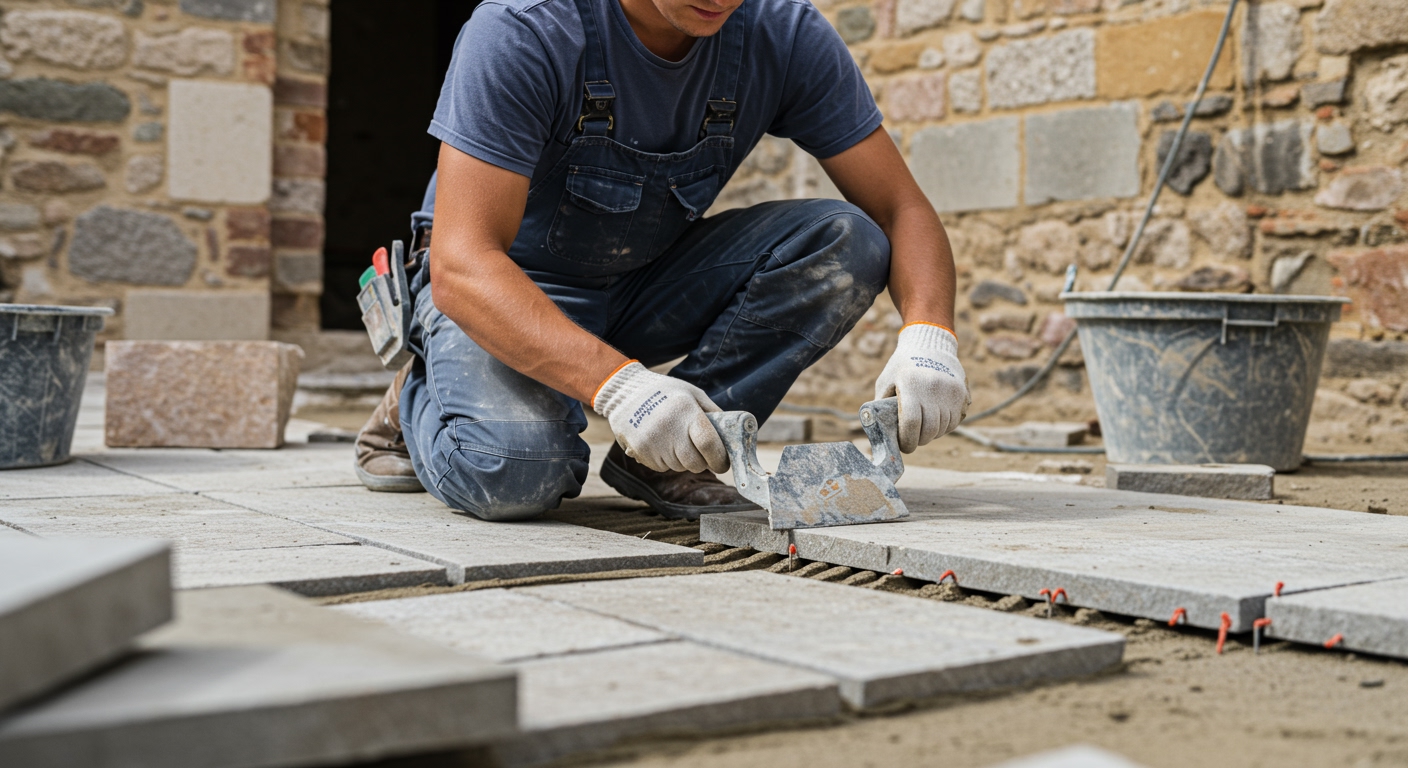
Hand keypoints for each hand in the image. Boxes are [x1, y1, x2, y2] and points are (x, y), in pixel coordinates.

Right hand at [592, 362, 729, 473]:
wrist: (625, 392)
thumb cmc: (666, 392)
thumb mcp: (693, 394)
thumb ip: (713, 414)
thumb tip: (732, 436)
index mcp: (686, 411)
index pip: (708, 443)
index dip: (719, 459)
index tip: (723, 463)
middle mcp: (669, 428)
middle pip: (695, 463)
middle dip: (702, 462)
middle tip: (700, 452)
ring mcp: (652, 442)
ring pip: (679, 467)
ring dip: (683, 460)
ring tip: (675, 440)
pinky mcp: (640, 451)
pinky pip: (662, 467)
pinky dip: (666, 460)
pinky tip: (661, 443)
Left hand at [874, 323, 969, 452]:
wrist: (929, 346)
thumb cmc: (902, 368)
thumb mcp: (886, 382)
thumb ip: (881, 407)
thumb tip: (879, 434)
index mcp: (911, 384)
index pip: (912, 422)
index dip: (907, 440)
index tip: (904, 446)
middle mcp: (933, 388)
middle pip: (929, 430)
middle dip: (919, 440)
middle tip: (912, 440)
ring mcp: (950, 391)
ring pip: (943, 428)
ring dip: (931, 434)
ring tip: (922, 429)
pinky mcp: (962, 394)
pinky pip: (953, 422)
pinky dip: (943, 427)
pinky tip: (934, 420)